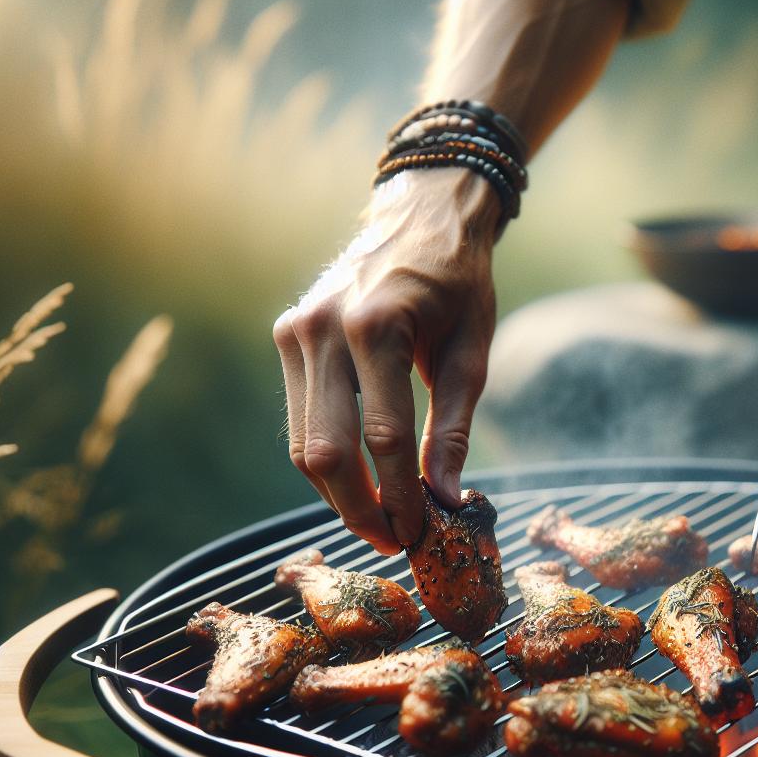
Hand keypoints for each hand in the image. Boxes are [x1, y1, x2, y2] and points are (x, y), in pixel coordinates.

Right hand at [273, 168, 499, 552]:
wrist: (420, 214)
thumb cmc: (457, 281)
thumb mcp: (472, 352)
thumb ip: (454, 427)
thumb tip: (449, 498)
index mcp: (376, 325)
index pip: (384, 437)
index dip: (400, 496)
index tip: (419, 534)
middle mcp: (324, 328)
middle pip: (328, 451)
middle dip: (360, 508)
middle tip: (394, 542)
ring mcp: (297, 330)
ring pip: (304, 443)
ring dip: (337, 493)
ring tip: (379, 522)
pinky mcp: (286, 335)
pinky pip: (301, 417)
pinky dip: (326, 457)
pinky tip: (359, 480)